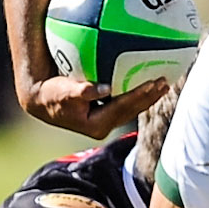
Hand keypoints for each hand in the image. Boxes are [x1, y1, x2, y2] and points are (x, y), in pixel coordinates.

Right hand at [21, 75, 169, 138]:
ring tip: (164, 84)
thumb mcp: (64, 93)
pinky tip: (149, 84)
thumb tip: (104, 89)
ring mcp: (107, 121)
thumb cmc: (53, 95)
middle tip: (165, 82)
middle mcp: (105, 126)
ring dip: (149, 97)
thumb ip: (82, 91)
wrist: (43, 103)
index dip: (137, 96)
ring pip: (133, 108)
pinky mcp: (107, 115)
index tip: (151, 83)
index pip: (123, 108)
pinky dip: (139, 95)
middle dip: (149, 97)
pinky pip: (127, 104)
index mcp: (97, 124)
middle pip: (132, 109)